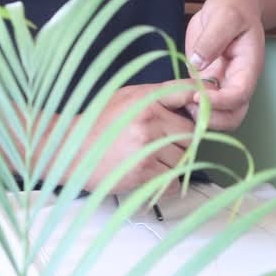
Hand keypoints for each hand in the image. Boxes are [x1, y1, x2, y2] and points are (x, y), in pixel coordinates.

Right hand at [57, 81, 197, 195]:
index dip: (201, 102)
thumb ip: (157, 97)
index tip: (205, 109)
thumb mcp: (126, 97)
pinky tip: (150, 173)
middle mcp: (150, 121)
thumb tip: (191, 99)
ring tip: (151, 158)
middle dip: (182, 140)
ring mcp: (147, 148)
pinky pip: (173, 179)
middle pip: (190, 133)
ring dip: (174, 161)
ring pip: (183, 157)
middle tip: (164, 143)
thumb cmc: (98, 123)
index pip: (187, 94)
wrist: (70, 150)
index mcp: (146, 100)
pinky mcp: (144, 173)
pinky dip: (168, 180)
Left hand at [183, 0, 264, 129]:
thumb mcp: (225, 16)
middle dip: (212, 118)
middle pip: (233, 116)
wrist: (231, 6)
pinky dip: (189, 106)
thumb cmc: (232, 8)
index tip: (197, 95)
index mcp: (248, 67)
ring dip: (200, 116)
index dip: (220, 102)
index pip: (240, 95)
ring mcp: (223, 84)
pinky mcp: (207, 83)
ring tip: (179, 100)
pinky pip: (202, 105)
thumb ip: (213, 39)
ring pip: (219, 117)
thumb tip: (197, 62)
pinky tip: (174, 95)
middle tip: (187, 104)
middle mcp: (238, 81)